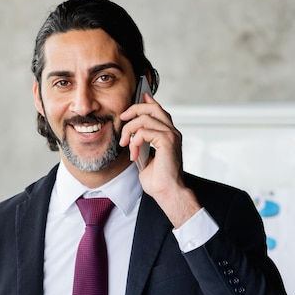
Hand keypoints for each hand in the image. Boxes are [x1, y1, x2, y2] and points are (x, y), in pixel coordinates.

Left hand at [119, 93, 201, 227]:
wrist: (167, 193)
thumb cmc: (158, 180)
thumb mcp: (145, 157)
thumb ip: (142, 143)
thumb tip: (132, 135)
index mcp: (169, 134)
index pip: (158, 110)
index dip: (146, 102)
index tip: (133, 101)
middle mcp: (172, 132)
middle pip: (152, 108)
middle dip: (134, 109)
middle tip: (122, 119)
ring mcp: (171, 135)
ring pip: (145, 119)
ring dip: (129, 130)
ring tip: (125, 144)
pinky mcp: (167, 141)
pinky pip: (144, 132)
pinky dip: (135, 142)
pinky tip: (134, 155)